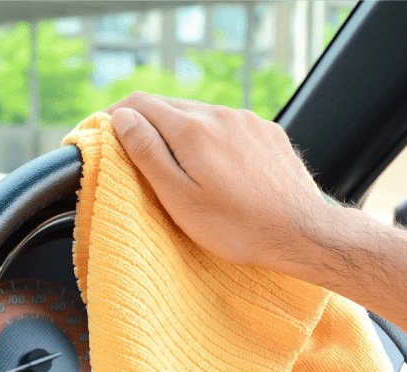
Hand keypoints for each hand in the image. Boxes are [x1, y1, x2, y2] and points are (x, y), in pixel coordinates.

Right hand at [106, 93, 332, 273]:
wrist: (301, 232)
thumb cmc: (237, 226)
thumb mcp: (180, 198)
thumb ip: (148, 154)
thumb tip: (123, 119)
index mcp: (193, 130)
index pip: (140, 104)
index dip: (116, 115)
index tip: (105, 132)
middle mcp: (221, 115)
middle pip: (170, 106)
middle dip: (147, 124)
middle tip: (135, 151)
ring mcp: (248, 121)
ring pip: (201, 114)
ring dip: (181, 131)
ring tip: (177, 164)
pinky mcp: (268, 132)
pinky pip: (229, 125)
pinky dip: (212, 138)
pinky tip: (216, 166)